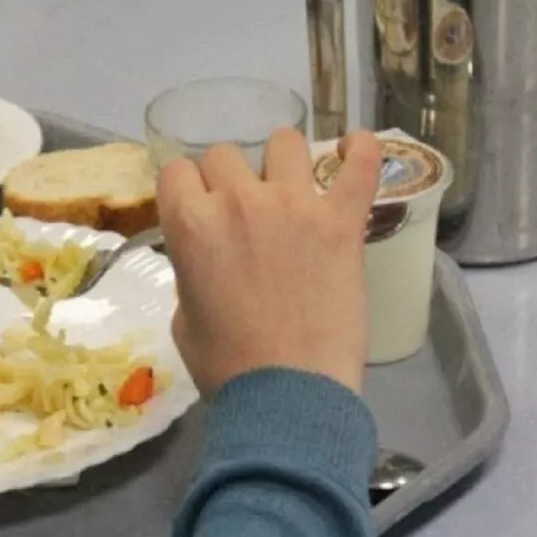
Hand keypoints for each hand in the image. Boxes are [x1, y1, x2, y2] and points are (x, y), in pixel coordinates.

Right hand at [157, 128, 381, 395]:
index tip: (196, 209)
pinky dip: (360, 150)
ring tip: (291, 186)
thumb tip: (210, 264)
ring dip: (281, 161)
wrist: (287, 393)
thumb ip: (191, 275)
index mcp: (191, 226)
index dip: (185, 191)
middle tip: (241, 213)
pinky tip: (356, 147)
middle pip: (224, 155)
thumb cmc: (227, 367)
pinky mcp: (342, 221)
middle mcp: (238, 202)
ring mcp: (294, 205)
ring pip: (284, 143)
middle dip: (227, 180)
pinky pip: (360, 164)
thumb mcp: (184, 319)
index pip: (176, 172)